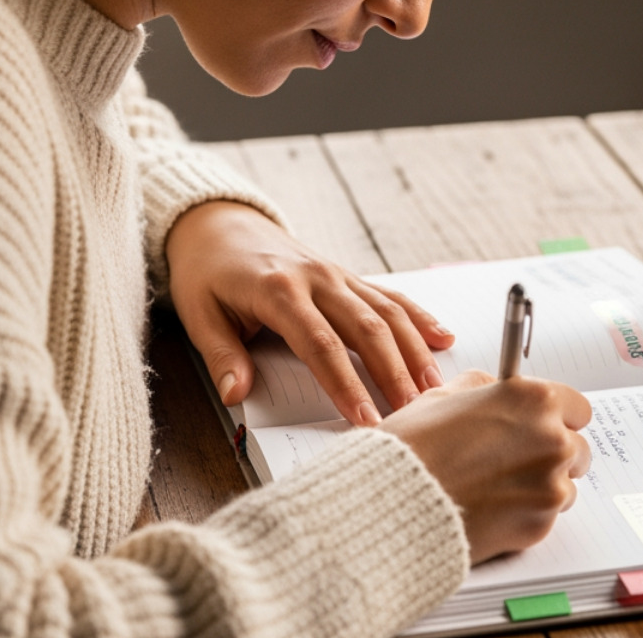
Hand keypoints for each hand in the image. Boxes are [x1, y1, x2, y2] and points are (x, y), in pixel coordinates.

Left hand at [165, 201, 454, 423]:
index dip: (345, 384)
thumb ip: (222, 356)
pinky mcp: (346, 275)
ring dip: (414, 350)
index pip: (320, 345)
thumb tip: (236, 395)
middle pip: (367, 329)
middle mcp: (317, 279)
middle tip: (413, 413)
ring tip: (434, 388)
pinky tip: (443, 338)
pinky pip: (388, 295)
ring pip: (387, 312)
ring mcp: (336, 274)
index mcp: (279, 291)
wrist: (220, 223)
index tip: (364, 419)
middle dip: (393, 374)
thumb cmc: (207, 272)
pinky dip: (418, 316)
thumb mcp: (199, 314)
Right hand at [380, 370, 593, 563]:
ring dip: (543, 485)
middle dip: (553, 453)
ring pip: (567, 484)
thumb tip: (496, 388)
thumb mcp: (445, 395)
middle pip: (578, 447)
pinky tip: (493, 506)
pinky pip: (548, 515)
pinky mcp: (541, 522)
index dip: (558, 417)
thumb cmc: (414, 447)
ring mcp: (551, 483)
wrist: (395, 502)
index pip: (577, 407)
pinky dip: (528, 513)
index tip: (546, 426)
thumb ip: (484, 388)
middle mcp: (552, 438)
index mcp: (534, 399)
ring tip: (500, 486)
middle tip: (518, 460)